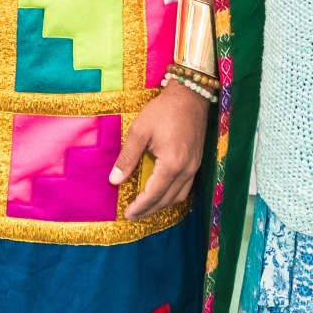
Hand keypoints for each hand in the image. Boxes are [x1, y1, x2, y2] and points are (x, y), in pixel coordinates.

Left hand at [110, 81, 207, 219]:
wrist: (190, 96)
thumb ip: (127, 157)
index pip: (154, 194)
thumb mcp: (140, 131)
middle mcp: (186, 170)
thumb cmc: (163, 110)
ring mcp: (194, 167)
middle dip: (149, 210)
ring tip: (146, 208)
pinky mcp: (197, 162)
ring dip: (162, 205)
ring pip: (179, 196)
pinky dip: (173, 195)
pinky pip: (186, 187)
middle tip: (133, 215)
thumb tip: (114, 180)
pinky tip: (162, 194)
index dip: (140, 206)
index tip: (127, 214)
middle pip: (167, 200)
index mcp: (172, 164)